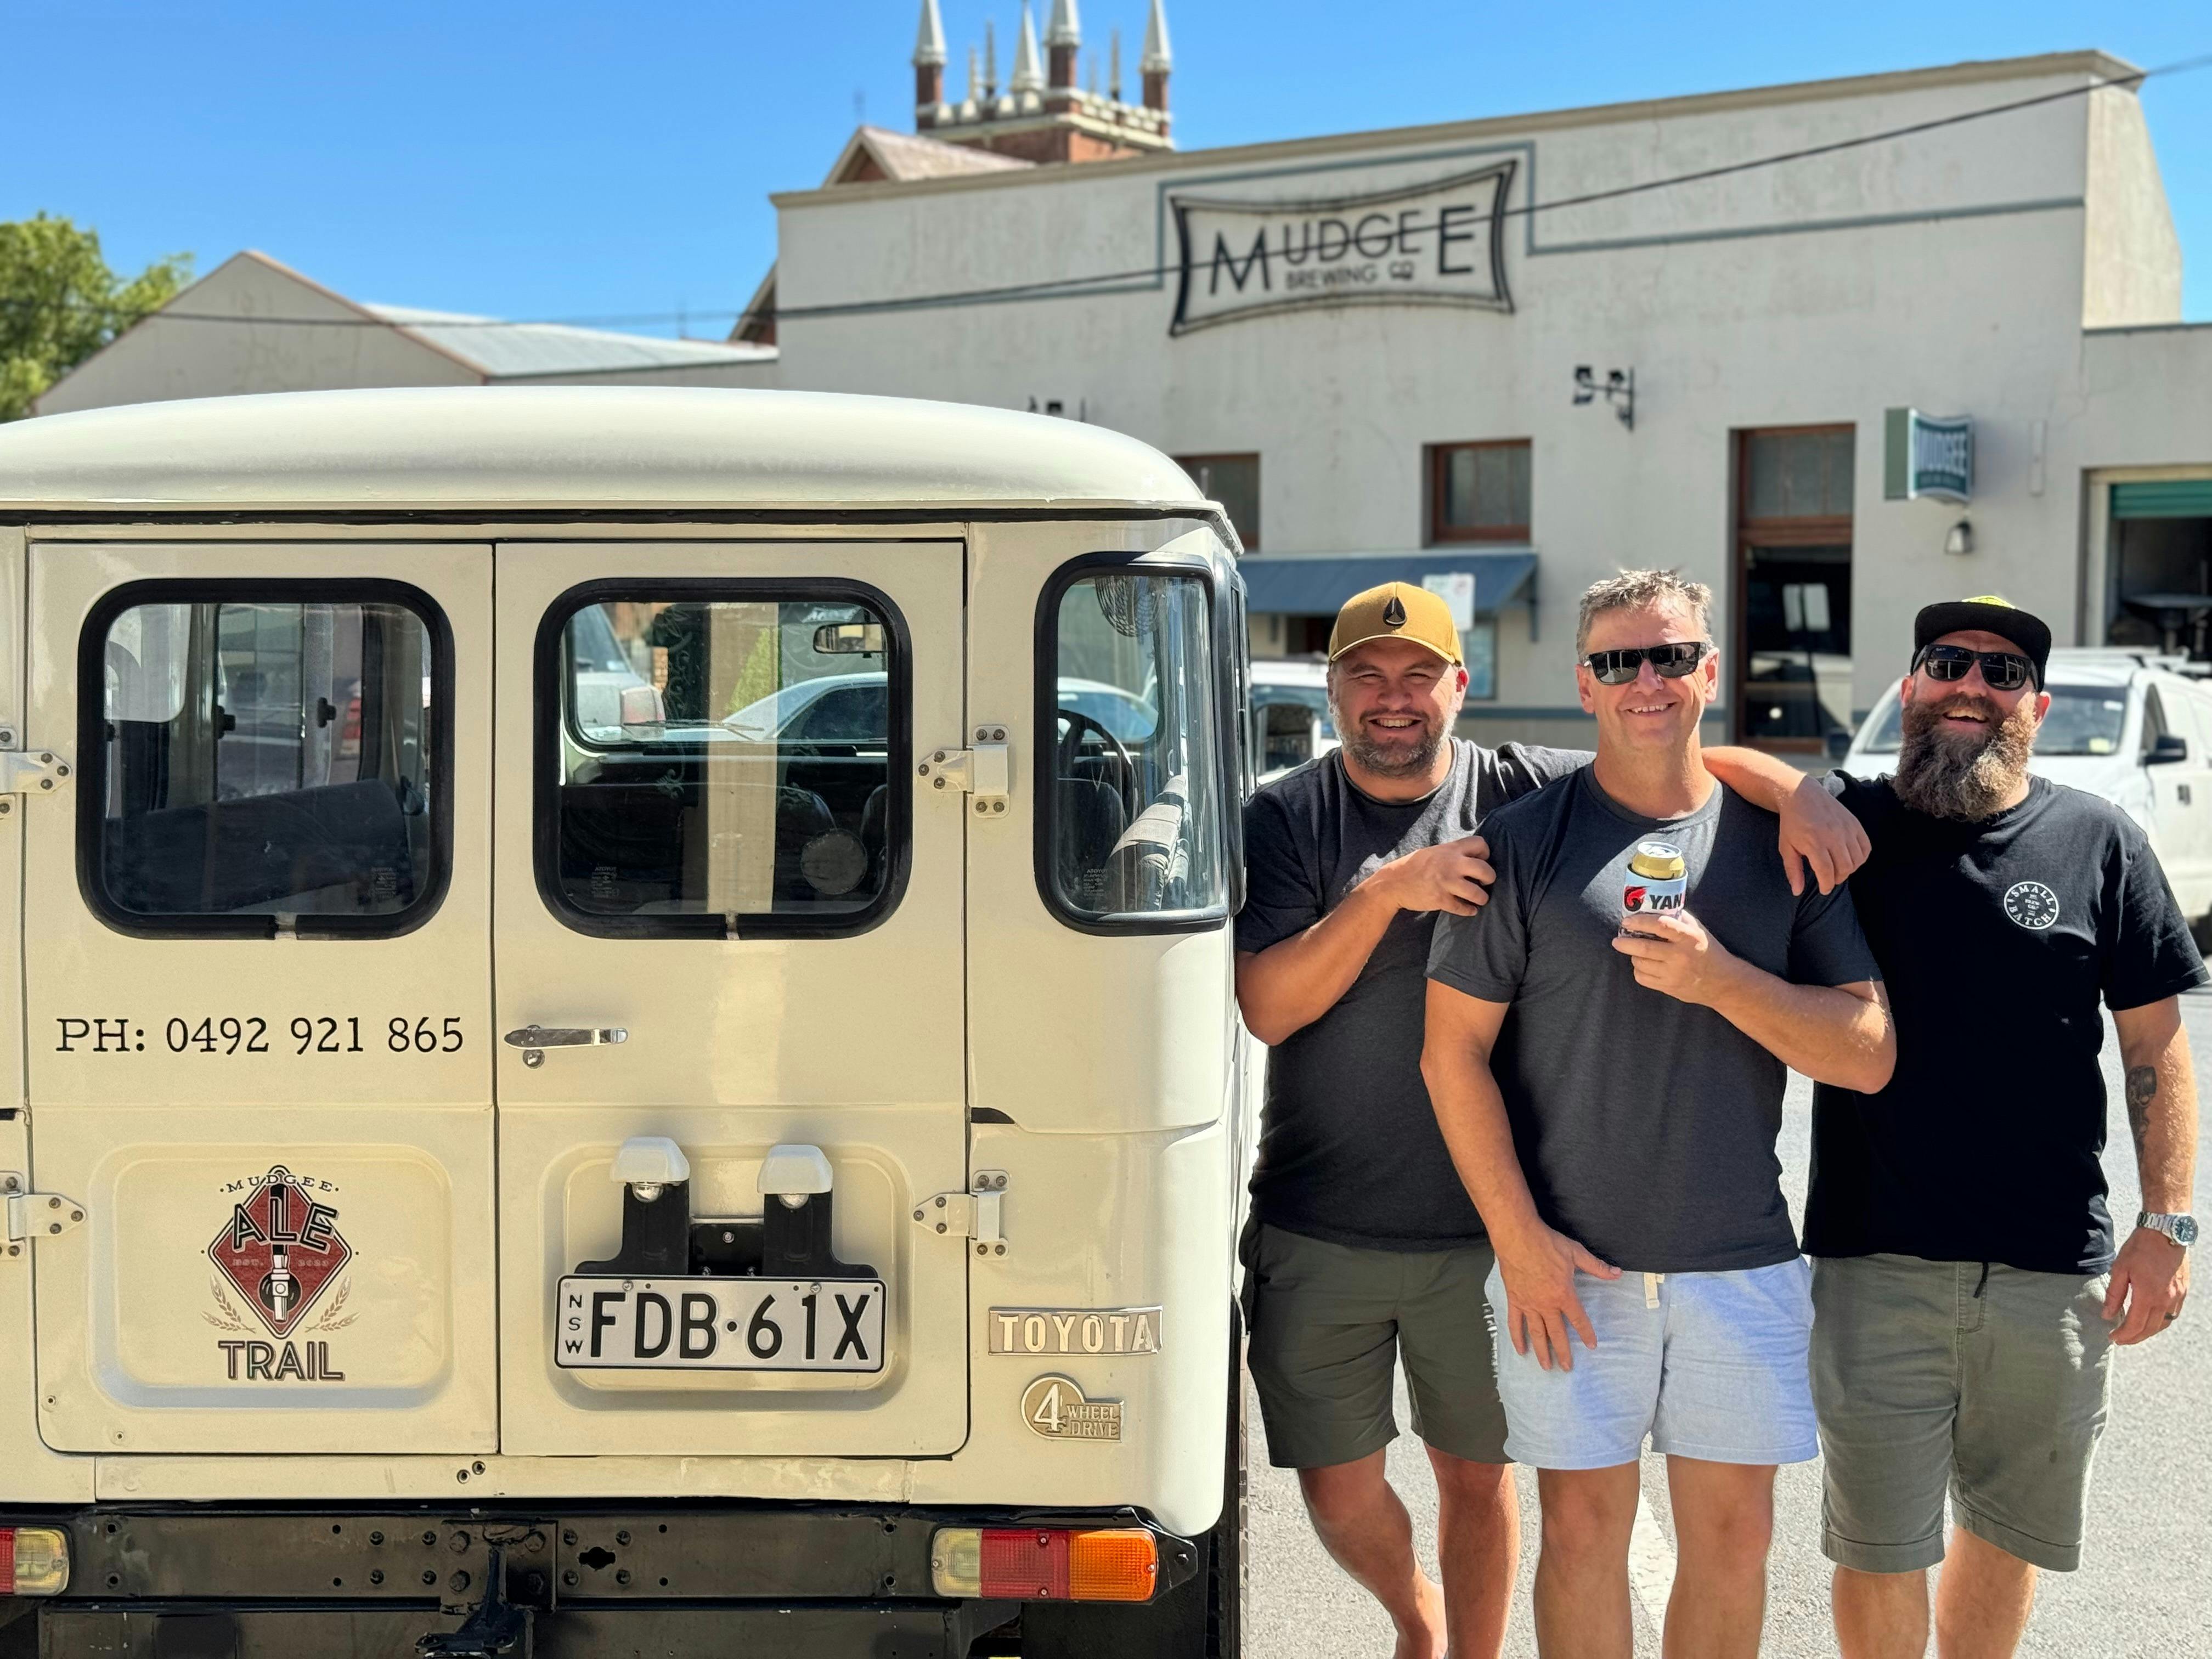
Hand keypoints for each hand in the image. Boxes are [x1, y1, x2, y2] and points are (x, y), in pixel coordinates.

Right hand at [1373, 837, 1495, 915]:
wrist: (1392, 883)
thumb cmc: (1412, 866)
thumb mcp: (1433, 852)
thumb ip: (1451, 853)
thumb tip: (1471, 857)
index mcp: (1450, 849)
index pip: (1480, 844)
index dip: (1485, 854)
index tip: (1481, 861)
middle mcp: (1451, 864)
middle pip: (1485, 870)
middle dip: (1490, 878)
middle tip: (1485, 883)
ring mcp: (1446, 883)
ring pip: (1477, 893)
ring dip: (1482, 898)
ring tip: (1480, 899)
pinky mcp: (1441, 900)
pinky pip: (1463, 908)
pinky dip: (1469, 910)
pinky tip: (1470, 910)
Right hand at [1494, 1222, 1619, 1370]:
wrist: (1517, 1237)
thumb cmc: (1546, 1244)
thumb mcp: (1575, 1253)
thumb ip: (1596, 1267)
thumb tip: (1617, 1273)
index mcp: (1563, 1294)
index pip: (1578, 1319)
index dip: (1586, 1333)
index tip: (1591, 1345)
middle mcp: (1546, 1304)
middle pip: (1556, 1333)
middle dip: (1563, 1352)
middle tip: (1567, 1367)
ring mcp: (1529, 1304)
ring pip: (1536, 1333)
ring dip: (1542, 1351)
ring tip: (1546, 1366)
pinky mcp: (1515, 1300)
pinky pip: (1515, 1322)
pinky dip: (1517, 1337)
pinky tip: (1521, 1349)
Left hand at [1611, 910, 1741, 1006]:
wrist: (1722, 982)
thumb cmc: (1708, 951)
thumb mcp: (1698, 931)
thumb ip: (1678, 919)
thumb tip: (1654, 906)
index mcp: (1689, 938)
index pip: (1660, 925)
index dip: (1640, 921)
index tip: (1627, 921)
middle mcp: (1680, 956)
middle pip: (1644, 948)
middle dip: (1625, 942)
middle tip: (1617, 939)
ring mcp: (1673, 974)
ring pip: (1640, 963)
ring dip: (1633, 956)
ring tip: (1635, 951)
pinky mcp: (1669, 987)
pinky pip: (1642, 978)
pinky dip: (1638, 970)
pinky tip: (1644, 965)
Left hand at [1777, 776, 1870, 895]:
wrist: (1802, 794)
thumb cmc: (1792, 823)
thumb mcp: (1786, 847)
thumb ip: (1793, 870)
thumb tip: (1797, 892)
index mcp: (1814, 842)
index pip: (1827, 872)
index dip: (1827, 885)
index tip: (1824, 890)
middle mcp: (1833, 835)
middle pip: (1844, 868)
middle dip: (1837, 879)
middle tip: (1829, 879)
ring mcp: (1847, 829)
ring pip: (1856, 860)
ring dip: (1849, 870)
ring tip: (1838, 870)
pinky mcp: (1855, 823)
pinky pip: (1866, 847)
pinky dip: (1860, 858)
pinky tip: (1849, 859)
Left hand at [2103, 1226, 2188, 1343]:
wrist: (2166, 1232)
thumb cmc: (2141, 1248)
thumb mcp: (2120, 1269)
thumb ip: (2114, 1294)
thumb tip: (2107, 1315)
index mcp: (2148, 1296)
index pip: (2135, 1325)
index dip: (2123, 1335)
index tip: (2112, 1338)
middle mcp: (2166, 1300)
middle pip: (2150, 1329)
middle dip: (2135, 1338)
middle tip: (2121, 1340)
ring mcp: (2177, 1297)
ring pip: (2163, 1324)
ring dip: (2148, 1331)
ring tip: (2134, 1332)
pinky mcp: (2183, 1291)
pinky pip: (2173, 1314)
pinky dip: (2161, 1321)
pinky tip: (2151, 1319)